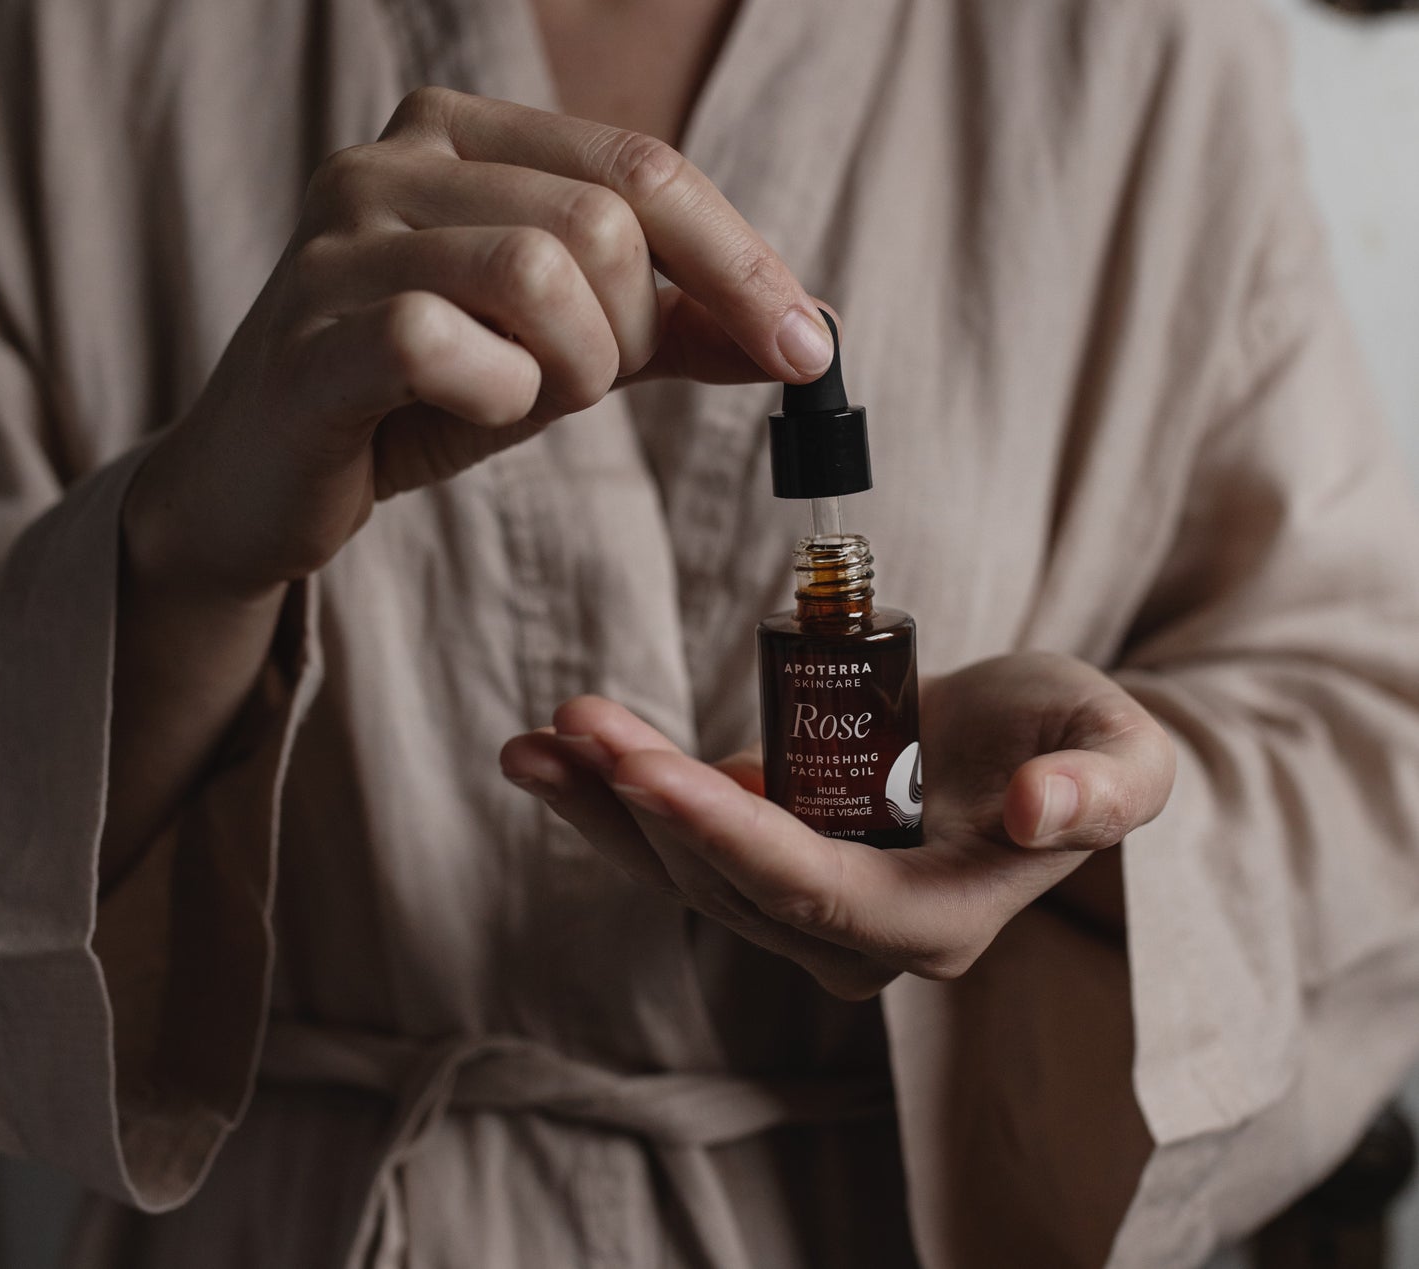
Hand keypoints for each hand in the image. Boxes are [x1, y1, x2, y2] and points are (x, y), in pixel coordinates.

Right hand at [124, 88, 831, 598]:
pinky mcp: (307, 331)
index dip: (740, 262)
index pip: (644, 166)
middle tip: (581, 381)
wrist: (267, 477)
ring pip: (537, 271)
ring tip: (518, 396)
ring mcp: (339, 239)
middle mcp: (393, 158)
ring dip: (570, 367)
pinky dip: (492, 395)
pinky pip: (442, 343)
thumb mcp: (565, 347)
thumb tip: (807, 330)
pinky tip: (461, 410)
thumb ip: (676, 325)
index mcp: (463, 131)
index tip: (806, 351)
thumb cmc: (421, 397)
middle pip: (604, 222)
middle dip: (631, 332)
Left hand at [499, 653, 1175, 999]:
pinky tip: (557, 755)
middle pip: (730, 882)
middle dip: (644, 805)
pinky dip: (619, 799)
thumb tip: (1034, 814)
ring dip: (607, 805)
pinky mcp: (771, 856)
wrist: (1027, 740)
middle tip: (575, 726)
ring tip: (538, 741)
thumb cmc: (1074, 738)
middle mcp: (860, 933)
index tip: (650, 773)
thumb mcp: (1120, 744)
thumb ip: (1102, 786)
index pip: (816, 891)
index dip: (729, 836)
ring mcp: (807, 901)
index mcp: (939, 919)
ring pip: (689, 868)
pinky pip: (685, 841)